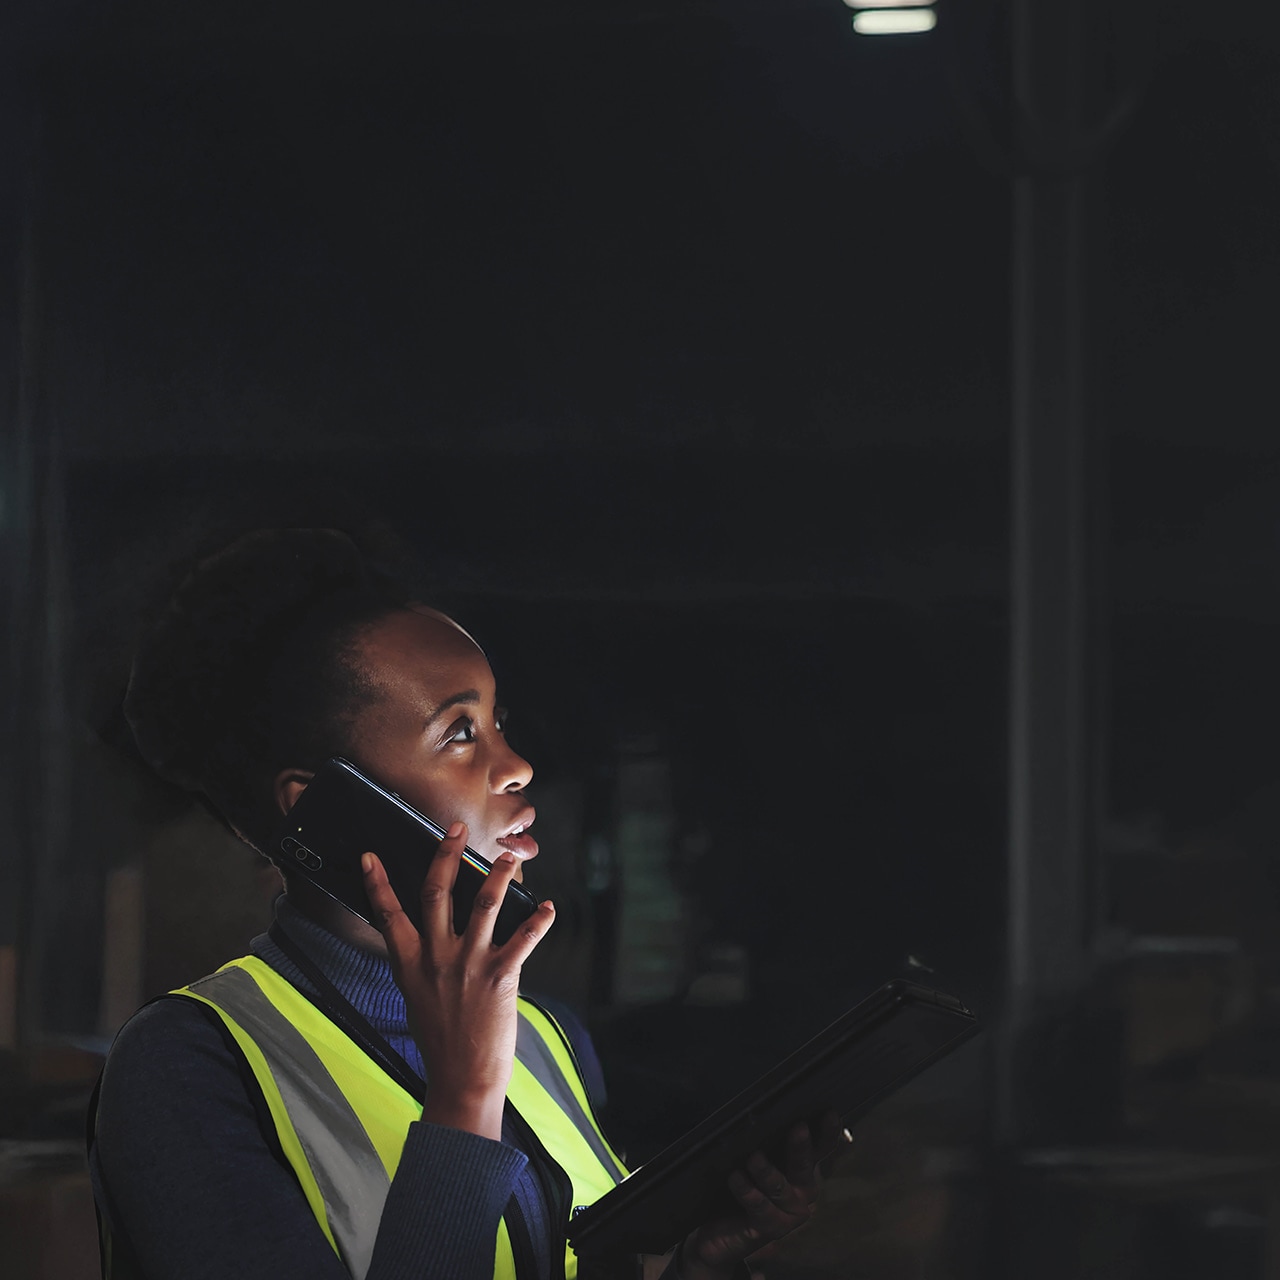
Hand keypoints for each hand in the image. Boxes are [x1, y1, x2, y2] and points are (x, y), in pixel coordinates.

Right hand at [361, 822, 555, 1140]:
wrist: (461, 1080)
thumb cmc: (441, 1042)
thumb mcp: (417, 999)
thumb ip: (423, 965)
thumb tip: (430, 940)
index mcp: (411, 965)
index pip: (389, 915)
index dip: (378, 883)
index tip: (370, 856)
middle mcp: (436, 959)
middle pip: (437, 894)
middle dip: (446, 857)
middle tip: (455, 831)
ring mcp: (467, 965)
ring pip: (484, 905)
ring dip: (499, 877)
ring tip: (509, 858)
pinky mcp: (499, 978)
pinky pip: (523, 940)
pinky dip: (538, 922)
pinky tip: (549, 908)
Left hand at [676, 1114, 847, 1279]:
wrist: (720, 1230)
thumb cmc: (741, 1185)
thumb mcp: (754, 1158)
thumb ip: (764, 1138)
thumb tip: (761, 1106)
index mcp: (802, 1169)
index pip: (820, 1148)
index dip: (827, 1133)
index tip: (830, 1114)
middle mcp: (802, 1191)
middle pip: (804, 1166)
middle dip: (801, 1147)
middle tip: (798, 1127)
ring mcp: (789, 1213)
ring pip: (780, 1187)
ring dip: (767, 1172)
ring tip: (753, 1158)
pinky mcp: (770, 1229)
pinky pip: (760, 1207)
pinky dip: (747, 1191)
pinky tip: (736, 1178)